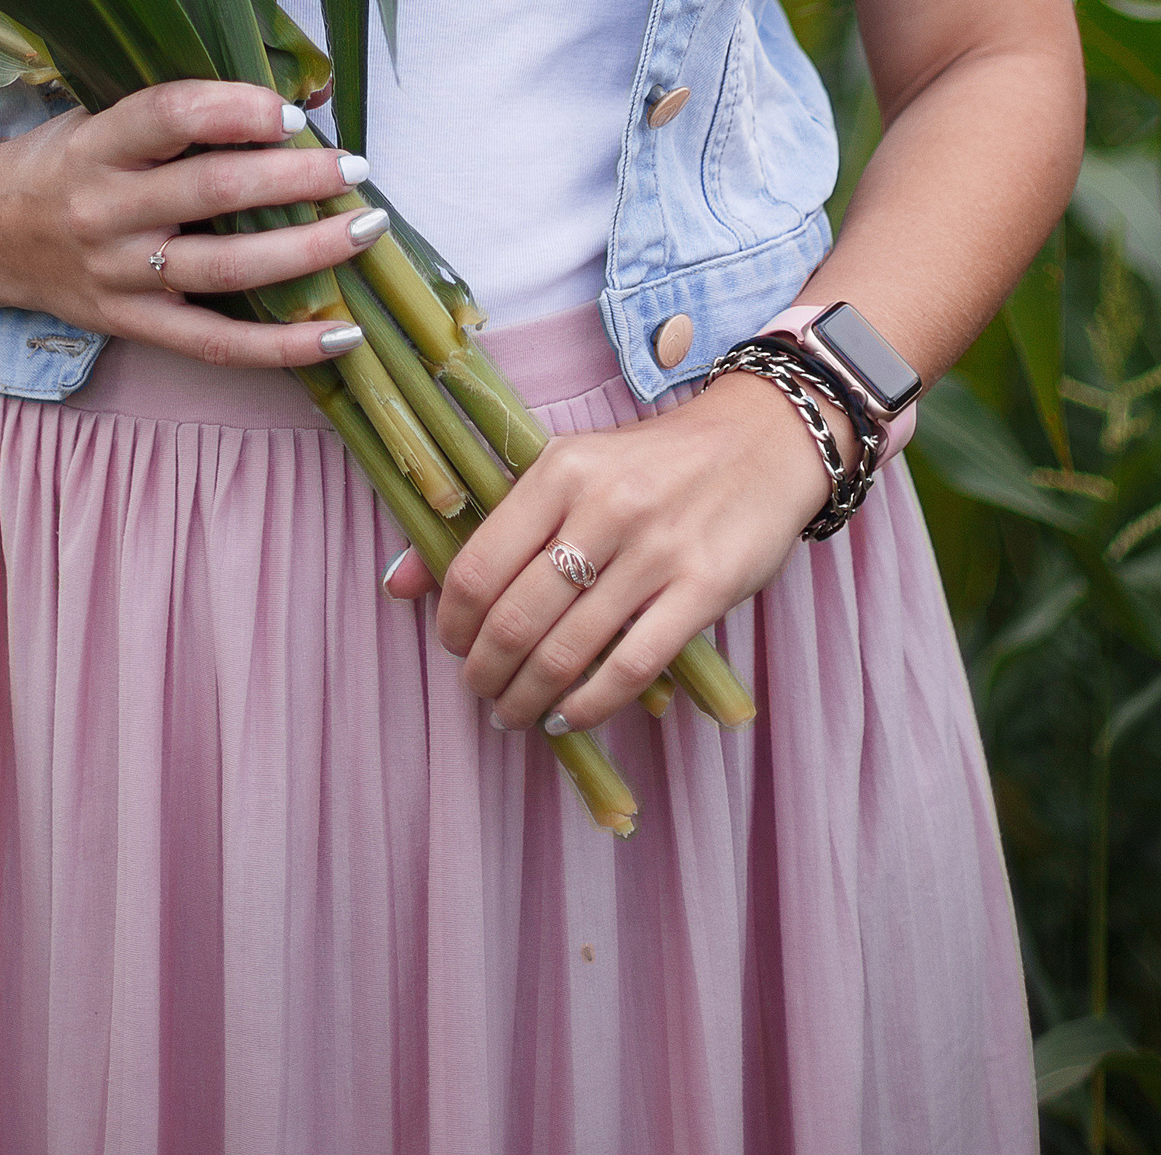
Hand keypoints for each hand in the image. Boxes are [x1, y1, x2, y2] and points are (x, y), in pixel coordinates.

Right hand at [0, 79, 376, 368]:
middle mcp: (104, 210)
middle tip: (354, 167)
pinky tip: (342, 333)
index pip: (169, 116)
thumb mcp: (102, 116)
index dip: (235, 109)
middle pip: (211, 193)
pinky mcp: (131, 325)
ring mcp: (118, 275)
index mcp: (97, 145)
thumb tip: (303, 95)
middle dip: (293, 177)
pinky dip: (283, 345)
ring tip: (365, 229)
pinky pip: (216, 344)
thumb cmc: (66, 160)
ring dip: (305, 251)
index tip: (291, 111)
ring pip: (224, 269)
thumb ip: (182, 109)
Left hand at [387, 369, 839, 729]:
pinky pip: (631, 669)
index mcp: (560, 470)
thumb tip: (397, 585)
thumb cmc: (652, 463)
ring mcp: (657, 551)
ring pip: (568, 652)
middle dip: (485, 673)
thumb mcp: (569, 470)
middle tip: (482, 693)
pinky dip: (589, 706)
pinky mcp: (704, 590)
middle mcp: (604, 507)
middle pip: (516, 619)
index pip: (477, 566)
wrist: (763, 442)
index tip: (453, 647)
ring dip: (528, 699)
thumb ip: (493, 526)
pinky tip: (568, 716)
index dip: (453, 624)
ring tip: (516, 713)